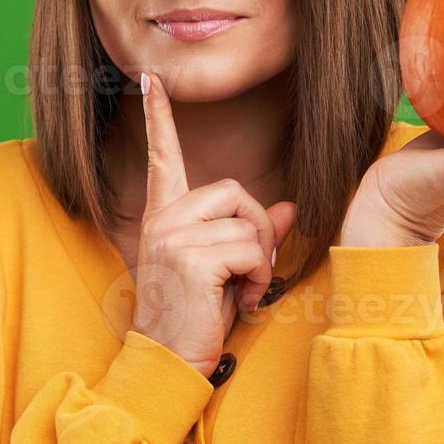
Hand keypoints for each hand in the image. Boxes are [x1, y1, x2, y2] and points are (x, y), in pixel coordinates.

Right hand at [130, 71, 298, 375]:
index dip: (158, 117)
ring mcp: (173, 236)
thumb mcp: (226, 272)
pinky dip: (259, 278)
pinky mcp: (191, 258)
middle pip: (234, 190)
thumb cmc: (195, 319)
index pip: (162, 157)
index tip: (151, 80)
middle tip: (249, 270)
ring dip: (260, 260)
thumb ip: (255, 236)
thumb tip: (292, 208)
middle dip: (257, 229)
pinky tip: (241, 301)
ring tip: (241, 291)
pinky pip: (251, 249)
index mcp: (163, 216)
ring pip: (248, 222)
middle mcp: (163, 219)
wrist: (167, 362)